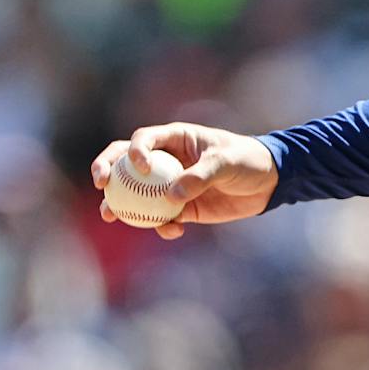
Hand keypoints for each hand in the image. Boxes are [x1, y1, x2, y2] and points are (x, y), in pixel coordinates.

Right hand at [91, 123, 277, 239]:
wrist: (268, 184)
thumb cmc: (248, 160)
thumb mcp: (227, 162)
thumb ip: (201, 176)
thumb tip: (172, 195)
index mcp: (176, 139)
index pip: (144, 139)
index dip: (134, 150)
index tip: (138, 165)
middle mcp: (167, 160)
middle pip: (125, 162)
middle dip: (106, 169)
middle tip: (100, 185)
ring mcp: (170, 185)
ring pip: (136, 194)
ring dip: (119, 204)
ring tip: (109, 215)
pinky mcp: (181, 207)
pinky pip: (161, 218)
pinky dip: (161, 225)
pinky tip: (172, 230)